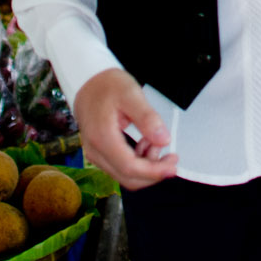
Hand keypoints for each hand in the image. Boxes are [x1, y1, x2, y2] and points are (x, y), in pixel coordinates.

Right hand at [75, 68, 177, 189]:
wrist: (88, 81)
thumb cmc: (108, 85)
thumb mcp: (130, 93)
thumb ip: (147, 118)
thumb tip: (164, 140)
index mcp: (102, 138)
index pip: (130, 168)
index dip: (154, 171)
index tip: (173, 165)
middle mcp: (96, 152)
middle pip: (128, 178)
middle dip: (153, 172)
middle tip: (171, 157)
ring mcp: (96, 154)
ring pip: (125, 175)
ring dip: (146, 166)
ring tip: (155, 141)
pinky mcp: (100, 153)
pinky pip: (121, 167)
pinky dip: (138, 161)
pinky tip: (144, 143)